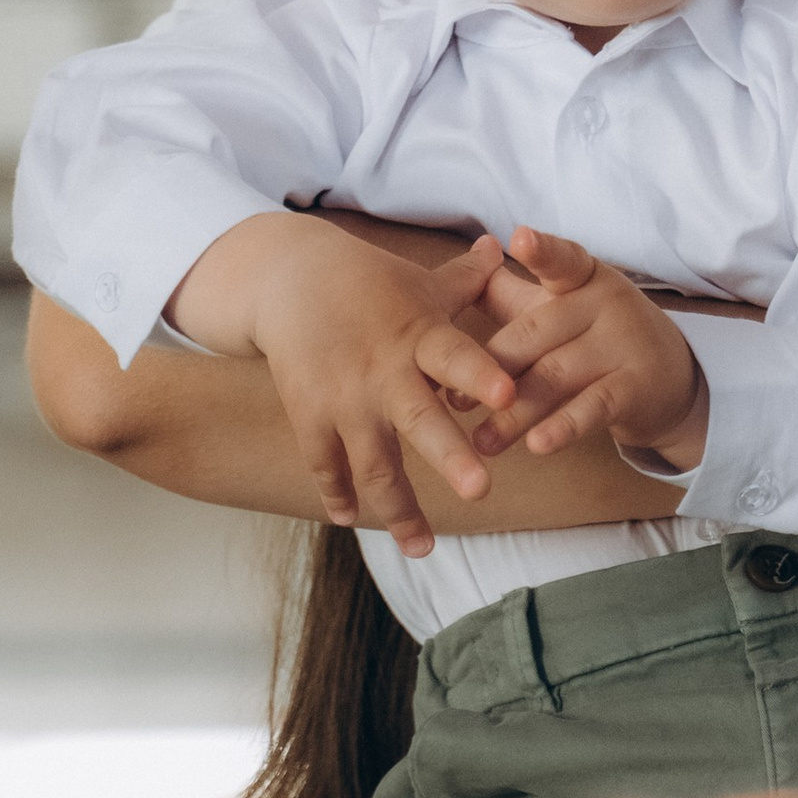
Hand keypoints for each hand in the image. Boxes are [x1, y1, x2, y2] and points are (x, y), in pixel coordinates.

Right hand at [167, 215, 515, 554]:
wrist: (290, 279)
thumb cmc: (373, 282)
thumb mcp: (423, 280)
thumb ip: (469, 280)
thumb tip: (504, 249)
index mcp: (421, 334)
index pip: (456, 354)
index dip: (480, 374)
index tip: (508, 394)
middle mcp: (384, 370)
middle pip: (419, 418)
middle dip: (449, 456)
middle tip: (481, 491)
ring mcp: (343, 398)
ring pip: (372, 462)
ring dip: (399, 507)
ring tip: (424, 548)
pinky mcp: (308, 414)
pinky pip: (324, 464)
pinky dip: (337, 493)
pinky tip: (351, 519)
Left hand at [468, 227, 707, 469]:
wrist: (670, 379)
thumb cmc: (594, 335)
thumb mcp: (557, 307)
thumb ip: (509, 291)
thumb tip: (468, 259)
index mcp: (582, 276)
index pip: (561, 259)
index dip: (541, 250)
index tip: (517, 239)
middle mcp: (607, 302)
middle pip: (536, 332)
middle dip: (492, 369)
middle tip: (452, 402)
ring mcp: (624, 344)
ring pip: (556, 376)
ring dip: (514, 414)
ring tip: (479, 443)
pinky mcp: (636, 387)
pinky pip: (593, 407)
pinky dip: (563, 428)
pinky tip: (536, 446)